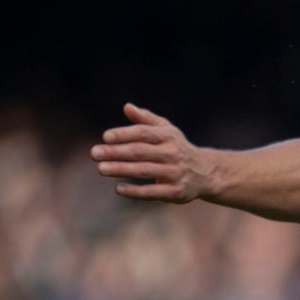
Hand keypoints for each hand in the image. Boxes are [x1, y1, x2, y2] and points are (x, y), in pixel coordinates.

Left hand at [90, 103, 204, 202]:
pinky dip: (134, 191)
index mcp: (169, 137)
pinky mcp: (175, 192)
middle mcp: (173, 154)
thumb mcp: (167, 131)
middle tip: (94, 153)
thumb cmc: (178, 149)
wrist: (206, 172)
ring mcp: (174, 173)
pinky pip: (152, 192)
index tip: (106, 137)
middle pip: (140, 151)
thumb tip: (127, 107)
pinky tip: (118, 189)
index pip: (144, 133)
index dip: (124, 134)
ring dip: (121, 169)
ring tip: (101, 168)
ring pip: (144, 170)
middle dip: (116, 152)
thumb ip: (146, 119)